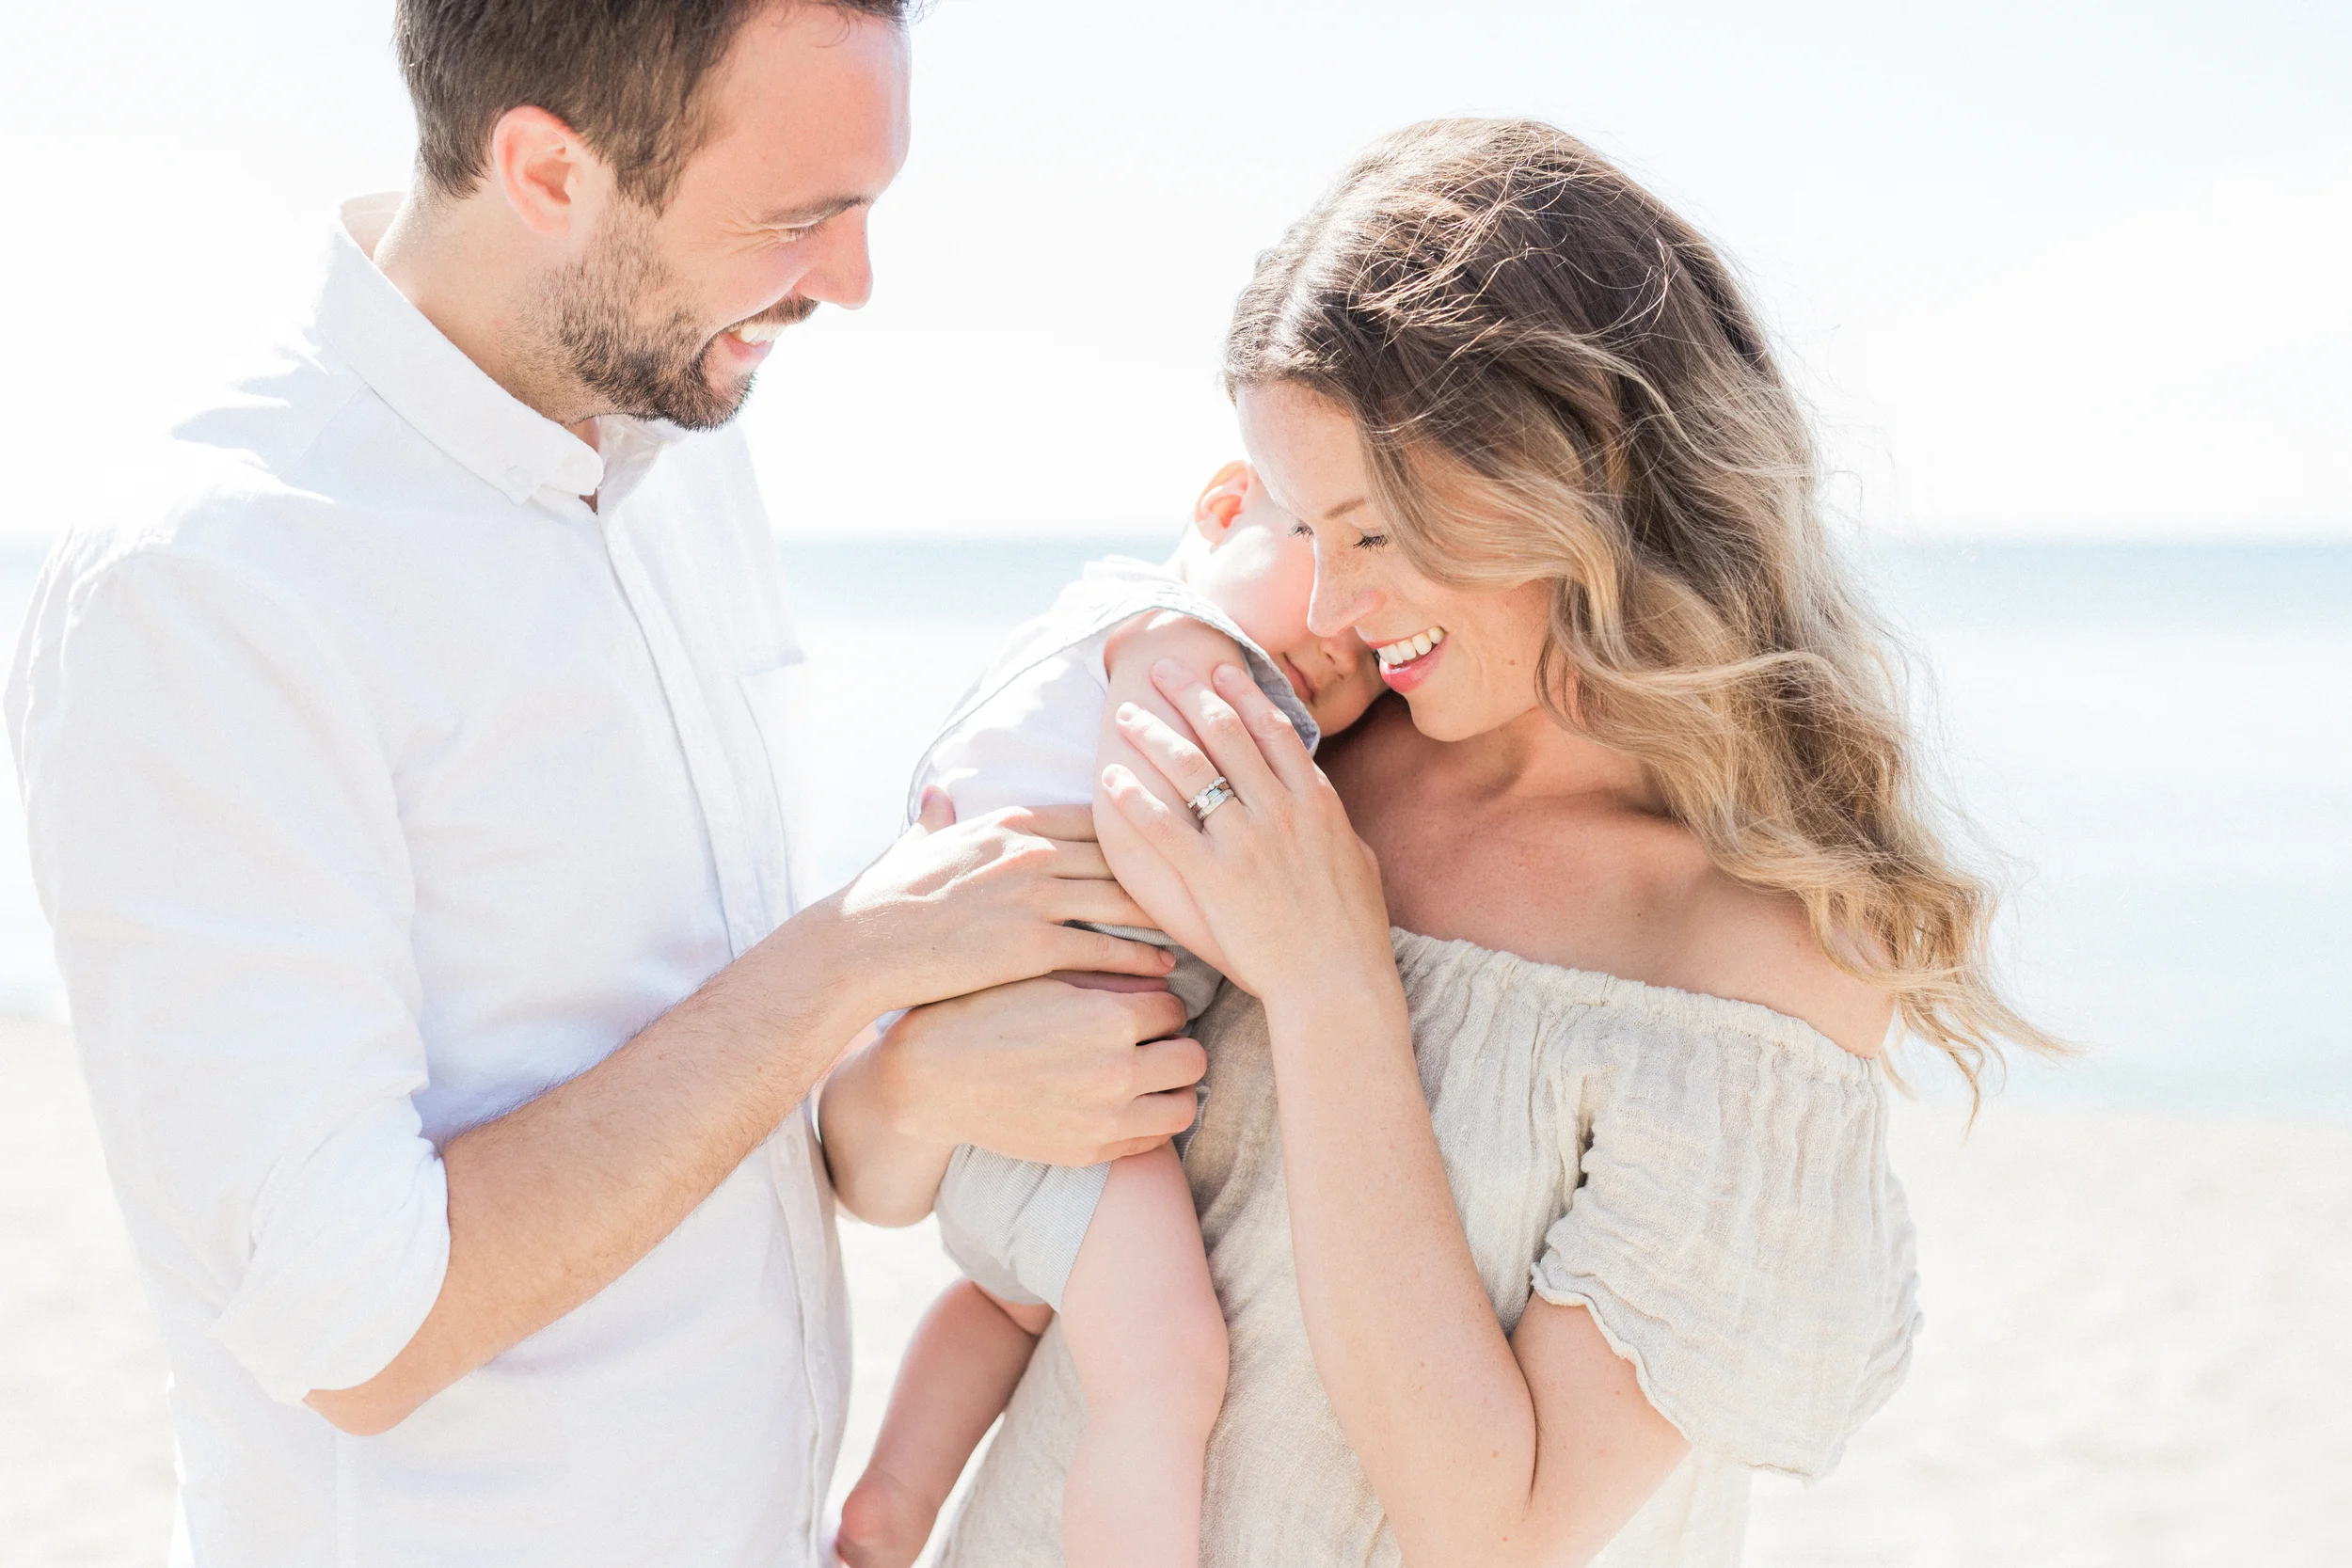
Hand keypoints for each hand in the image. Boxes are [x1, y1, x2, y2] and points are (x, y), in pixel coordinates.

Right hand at [823, 791, 1175, 1016]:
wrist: (865, 942)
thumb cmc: (889, 896)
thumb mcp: (920, 842)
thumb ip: (940, 818)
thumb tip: (937, 794)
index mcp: (1013, 820)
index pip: (1097, 815)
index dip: (1141, 825)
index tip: (1176, 834)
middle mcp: (1031, 850)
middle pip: (1121, 854)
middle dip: (1168, 865)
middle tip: (1210, 878)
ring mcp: (1034, 897)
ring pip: (1121, 899)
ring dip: (1165, 914)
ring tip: (1199, 923)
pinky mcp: (1031, 945)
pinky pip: (1102, 949)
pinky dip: (1139, 958)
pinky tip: (1167, 967)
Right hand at [877, 975, 1203, 1165]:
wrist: (932, 1076)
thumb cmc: (986, 1012)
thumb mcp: (1048, 976)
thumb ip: (1110, 977)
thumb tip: (1164, 978)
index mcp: (1111, 1017)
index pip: (1176, 1009)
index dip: (1159, 1005)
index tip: (1142, 1008)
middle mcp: (1118, 1071)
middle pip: (1193, 1058)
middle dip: (1176, 1044)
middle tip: (1152, 1041)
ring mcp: (1105, 1118)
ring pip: (1184, 1106)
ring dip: (1174, 1087)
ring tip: (1149, 1074)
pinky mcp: (1089, 1151)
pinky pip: (1152, 1141)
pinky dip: (1150, 1120)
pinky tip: (1126, 1102)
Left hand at [1100, 660, 1393, 1003]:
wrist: (1337, 978)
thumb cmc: (1352, 930)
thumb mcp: (1359, 863)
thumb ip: (1338, 829)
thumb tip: (1330, 815)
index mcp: (1316, 801)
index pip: (1273, 728)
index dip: (1242, 693)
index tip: (1218, 669)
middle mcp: (1280, 808)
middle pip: (1225, 731)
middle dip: (1188, 694)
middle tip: (1160, 671)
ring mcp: (1246, 839)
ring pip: (1190, 767)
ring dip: (1153, 734)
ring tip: (1127, 716)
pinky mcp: (1213, 875)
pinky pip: (1162, 825)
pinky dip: (1133, 796)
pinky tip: (1111, 778)